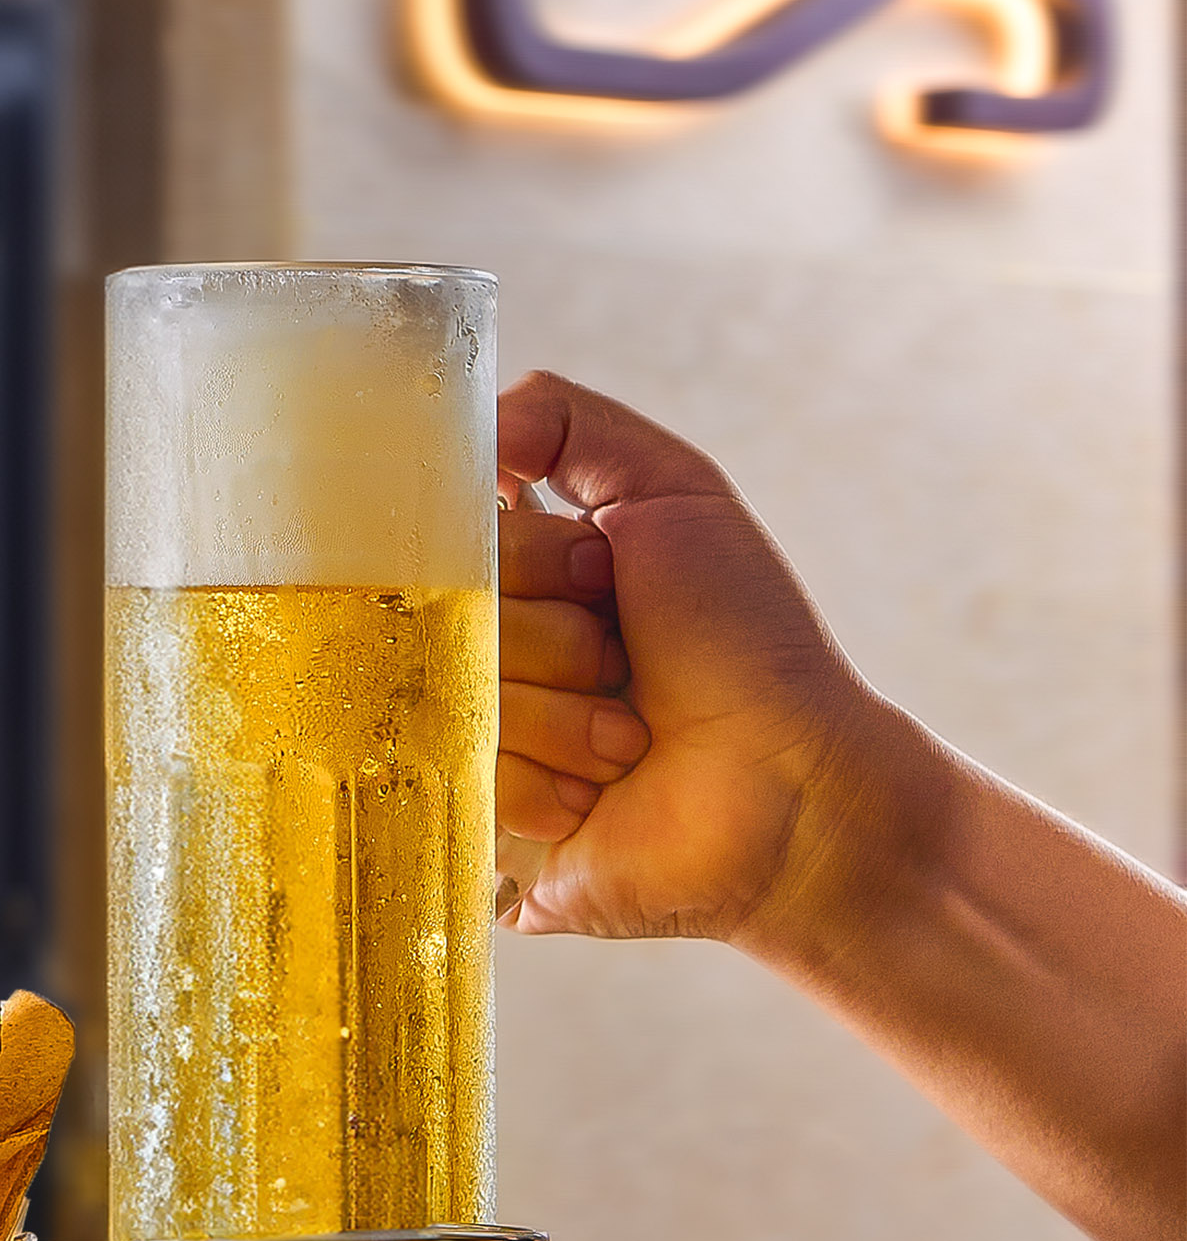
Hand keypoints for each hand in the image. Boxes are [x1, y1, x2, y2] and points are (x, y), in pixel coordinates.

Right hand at [496, 369, 890, 949]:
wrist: (794, 787)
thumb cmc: (748, 642)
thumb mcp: (677, 491)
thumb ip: (571, 424)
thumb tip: (475, 427)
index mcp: (529, 573)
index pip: (453, 538)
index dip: (531, 557)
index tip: (602, 574)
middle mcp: (497, 648)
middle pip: (444, 619)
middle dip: (553, 639)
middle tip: (623, 662)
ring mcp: (486, 735)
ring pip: (455, 701)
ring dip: (559, 718)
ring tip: (626, 738)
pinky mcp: (485, 815)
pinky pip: (466, 777)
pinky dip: (543, 783)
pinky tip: (597, 794)